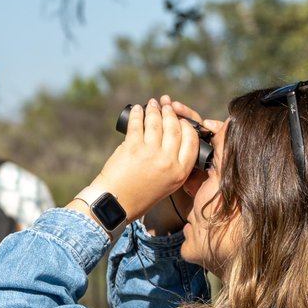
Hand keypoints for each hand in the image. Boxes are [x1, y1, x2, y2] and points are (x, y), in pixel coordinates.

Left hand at [140, 100, 207, 234]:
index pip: (191, 140)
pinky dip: (138, 114)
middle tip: (166, 105)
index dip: (186, 125)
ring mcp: (150, 153)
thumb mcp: (167, 185)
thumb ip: (174, 165)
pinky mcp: (132, 148)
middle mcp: (168, 162)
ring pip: (156, 123)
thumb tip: (171, 136)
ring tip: (153, 104)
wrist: (115, 204)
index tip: (181, 119)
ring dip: (155, 110)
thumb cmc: (139, 195)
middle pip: (174, 128)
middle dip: (171, 113)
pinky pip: (138, 125)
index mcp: (180, 172)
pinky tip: (138, 109)